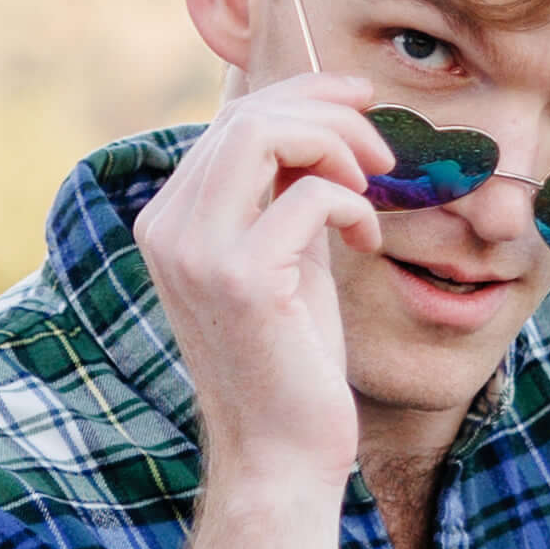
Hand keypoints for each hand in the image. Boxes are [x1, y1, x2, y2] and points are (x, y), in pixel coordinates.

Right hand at [135, 77, 389, 516]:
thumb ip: (281, 192)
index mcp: (168, 220)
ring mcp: (196, 253)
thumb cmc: (291, 359)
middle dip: (328, 112)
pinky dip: (352, 204)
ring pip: (264, 135)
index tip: (360, 98)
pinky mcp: (240, 279)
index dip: (302, 94)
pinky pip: (308, 196)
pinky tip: (367, 240)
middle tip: (382, 149)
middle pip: (247, 116)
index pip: (231, 121)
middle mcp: (167, 228)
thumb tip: (315, 120)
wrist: (281, 454)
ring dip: (338, 144)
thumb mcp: (283, 256)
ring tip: (375, 182)